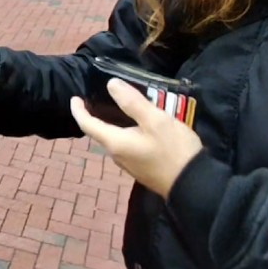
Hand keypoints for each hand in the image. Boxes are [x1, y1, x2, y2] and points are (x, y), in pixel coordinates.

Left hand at [70, 78, 203, 198]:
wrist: (193, 184)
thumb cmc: (173, 150)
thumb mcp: (155, 120)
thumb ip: (132, 102)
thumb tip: (110, 84)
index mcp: (115, 142)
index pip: (87, 125)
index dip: (78, 110)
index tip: (74, 97)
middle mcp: (117, 155)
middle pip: (100, 132)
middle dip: (95, 115)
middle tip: (98, 97)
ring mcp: (129, 164)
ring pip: (114, 139)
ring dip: (111, 124)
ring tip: (118, 107)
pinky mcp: (141, 168)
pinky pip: (126, 146)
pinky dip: (124, 132)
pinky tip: (137, 125)